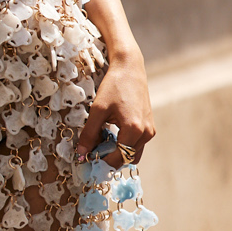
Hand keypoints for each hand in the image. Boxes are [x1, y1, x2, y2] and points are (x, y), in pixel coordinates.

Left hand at [75, 50, 155, 165]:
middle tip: (93, 149)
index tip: (87, 158)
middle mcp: (145, 133)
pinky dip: (125, 144)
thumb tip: (81, 153)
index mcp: (133, 130)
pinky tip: (112, 133)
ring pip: (132, 153)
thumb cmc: (114, 86)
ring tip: (102, 140)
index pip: (117, 159)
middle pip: (126, 159)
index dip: (101, 161)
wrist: (130, 68)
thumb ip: (89, 134)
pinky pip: (136, 144)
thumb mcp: (97, 110)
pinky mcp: (149, 126)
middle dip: (110, 157)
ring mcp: (150, 130)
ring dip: (118, 152)